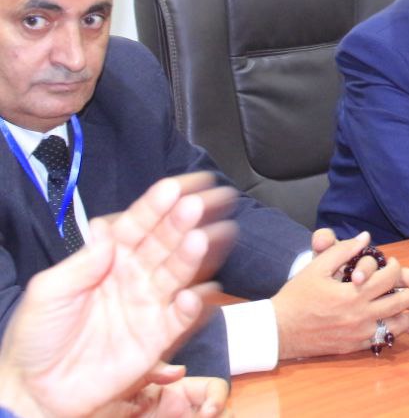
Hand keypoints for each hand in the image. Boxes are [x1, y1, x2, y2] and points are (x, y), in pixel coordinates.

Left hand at [0, 173, 235, 417]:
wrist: (38, 389)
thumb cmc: (37, 338)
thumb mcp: (46, 293)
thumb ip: (77, 266)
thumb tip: (107, 239)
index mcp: (108, 258)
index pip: (139, 223)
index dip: (158, 204)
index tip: (177, 187)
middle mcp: (134, 275)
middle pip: (167, 240)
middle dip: (186, 220)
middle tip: (201, 203)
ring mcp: (149, 303)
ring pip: (179, 272)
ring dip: (193, 255)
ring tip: (203, 240)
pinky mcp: (159, 335)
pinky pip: (182, 316)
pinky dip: (192, 305)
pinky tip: (195, 293)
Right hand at [272, 232, 408, 360]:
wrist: (278, 331)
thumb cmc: (296, 296)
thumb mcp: (317, 268)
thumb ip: (342, 250)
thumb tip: (365, 236)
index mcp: (352, 294)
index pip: (388, 278)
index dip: (396, 268)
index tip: (394, 263)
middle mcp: (359, 315)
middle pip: (400, 302)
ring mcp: (358, 333)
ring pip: (397, 325)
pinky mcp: (354, 346)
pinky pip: (382, 339)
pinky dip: (395, 331)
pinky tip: (402, 324)